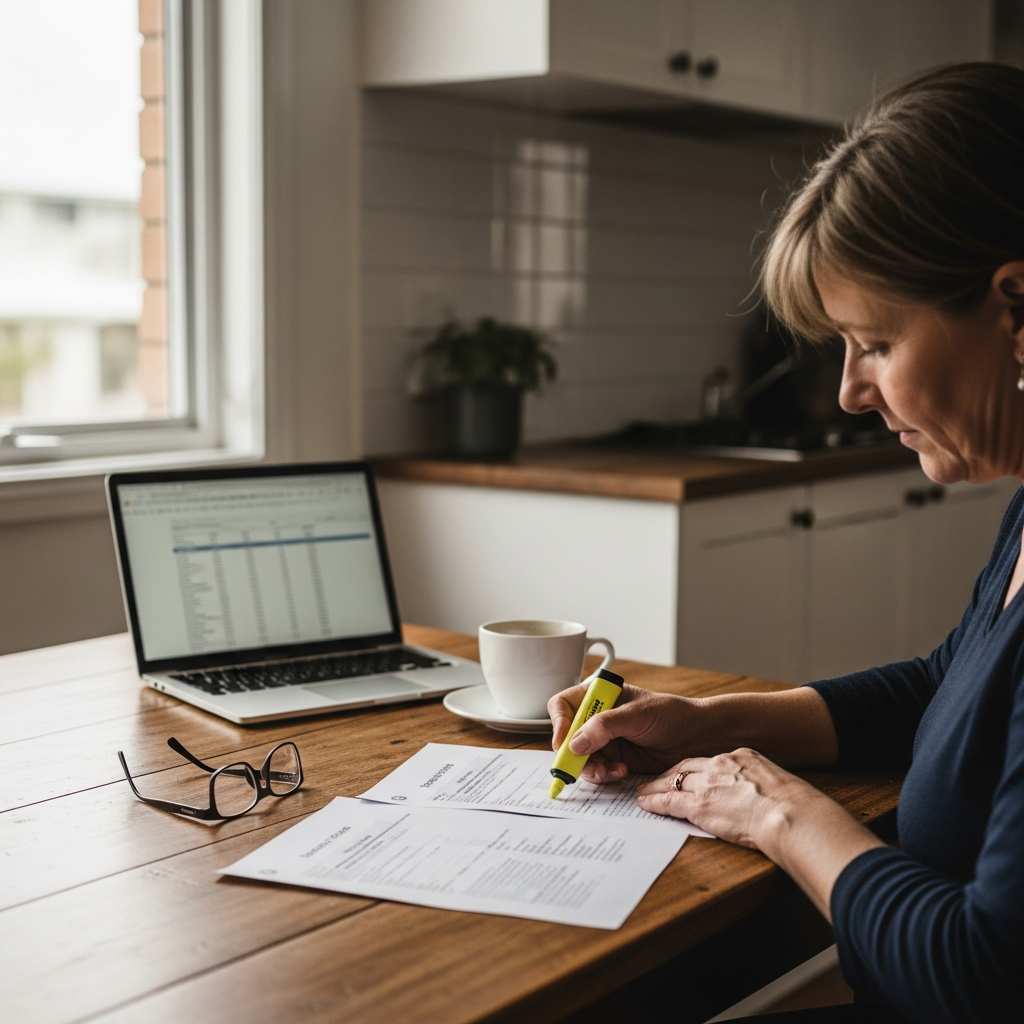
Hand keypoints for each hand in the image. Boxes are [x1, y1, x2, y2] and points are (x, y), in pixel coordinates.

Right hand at [548, 684, 698, 781]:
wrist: (696, 737)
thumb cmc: (671, 714)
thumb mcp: (637, 715)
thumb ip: (605, 726)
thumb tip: (575, 743)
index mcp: (599, 696)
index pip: (564, 705)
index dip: (558, 722)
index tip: (564, 741)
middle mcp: (596, 718)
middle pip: (566, 736)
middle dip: (572, 753)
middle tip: (580, 766)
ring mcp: (604, 740)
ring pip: (578, 757)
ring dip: (590, 767)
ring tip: (611, 770)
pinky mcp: (613, 760)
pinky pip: (596, 771)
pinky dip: (603, 774)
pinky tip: (621, 771)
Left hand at [636, 747, 826, 848]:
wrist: (791, 815)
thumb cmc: (795, 807)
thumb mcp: (778, 783)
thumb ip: (761, 785)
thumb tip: (762, 797)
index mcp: (743, 756)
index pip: (708, 761)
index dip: (693, 768)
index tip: (684, 773)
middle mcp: (721, 764)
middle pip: (685, 766)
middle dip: (669, 774)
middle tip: (655, 780)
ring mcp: (708, 784)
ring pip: (672, 781)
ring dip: (655, 787)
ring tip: (643, 791)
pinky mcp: (699, 804)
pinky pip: (669, 801)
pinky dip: (654, 802)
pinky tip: (645, 803)